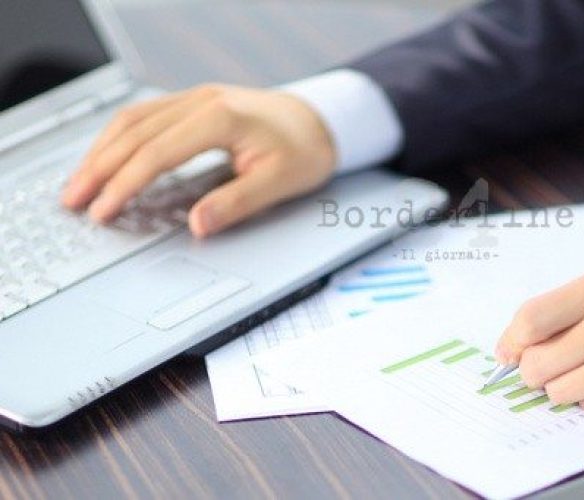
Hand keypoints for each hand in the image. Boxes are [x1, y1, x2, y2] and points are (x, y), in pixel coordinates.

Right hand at [61, 84, 335, 237]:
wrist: (321, 120)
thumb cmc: (305, 150)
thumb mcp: (279, 183)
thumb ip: (236, 204)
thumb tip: (196, 225)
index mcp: (221, 117)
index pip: (157, 153)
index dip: (126, 184)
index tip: (105, 211)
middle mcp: (202, 100)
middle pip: (134, 133)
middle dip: (99, 169)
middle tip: (74, 202)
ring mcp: (195, 97)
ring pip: (132, 119)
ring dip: (101, 151)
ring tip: (79, 184)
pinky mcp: (193, 102)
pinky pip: (144, 115)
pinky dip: (118, 138)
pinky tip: (105, 159)